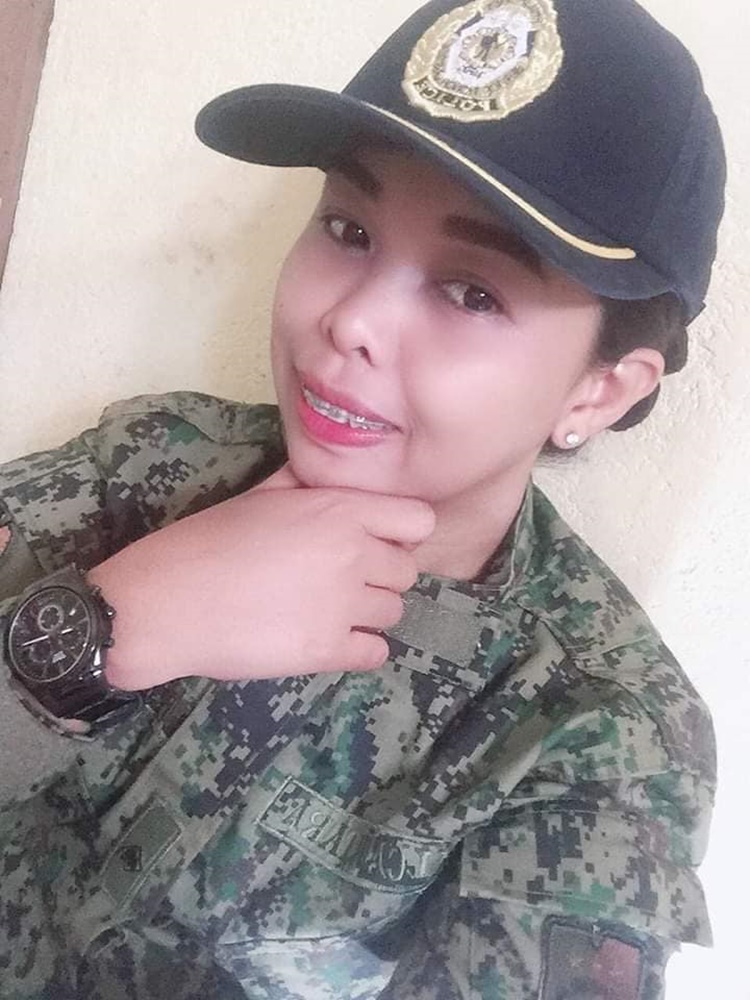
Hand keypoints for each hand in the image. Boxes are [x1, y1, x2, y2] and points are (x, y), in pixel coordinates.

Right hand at [88, 465, 433, 690]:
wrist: (168, 601)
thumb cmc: (207, 541)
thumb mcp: (260, 495)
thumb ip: (306, 484)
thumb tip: (328, 475)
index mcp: (340, 510)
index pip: (419, 521)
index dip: (401, 534)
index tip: (376, 542)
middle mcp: (352, 554)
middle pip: (407, 571)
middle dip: (381, 576)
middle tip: (343, 581)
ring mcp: (342, 605)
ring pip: (394, 613)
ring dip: (369, 613)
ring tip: (329, 611)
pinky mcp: (326, 650)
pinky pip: (376, 653)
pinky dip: (359, 649)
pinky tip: (328, 639)